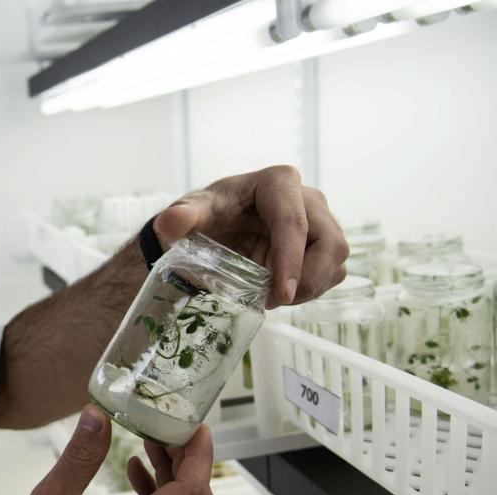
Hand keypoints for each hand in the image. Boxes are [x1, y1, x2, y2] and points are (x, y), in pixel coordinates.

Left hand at [153, 165, 348, 308]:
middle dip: (307, 278)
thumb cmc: (206, 217)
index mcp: (277, 182)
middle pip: (329, 241)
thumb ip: (180, 216)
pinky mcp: (322, 242)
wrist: (212, 229)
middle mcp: (307, 197)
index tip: (279, 295)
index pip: (293, 223)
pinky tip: (282, 293)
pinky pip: (332, 270)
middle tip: (275, 301)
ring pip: (335, 258)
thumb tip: (169, 222)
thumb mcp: (191, 215)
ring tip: (273, 297)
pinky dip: (312, 288)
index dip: (290, 261)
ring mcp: (319, 220)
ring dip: (310, 286)